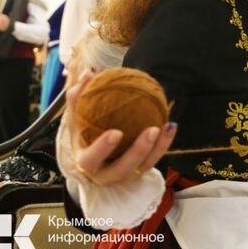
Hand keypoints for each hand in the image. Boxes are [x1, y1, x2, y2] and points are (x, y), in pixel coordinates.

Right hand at [67, 71, 177, 185]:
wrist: (94, 158)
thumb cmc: (83, 134)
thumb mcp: (76, 119)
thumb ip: (78, 97)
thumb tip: (88, 73)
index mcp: (85, 162)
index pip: (90, 159)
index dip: (103, 149)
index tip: (116, 132)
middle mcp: (105, 174)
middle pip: (122, 168)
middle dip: (138, 152)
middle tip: (151, 130)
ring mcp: (125, 175)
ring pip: (143, 166)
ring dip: (157, 148)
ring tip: (165, 126)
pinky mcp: (140, 171)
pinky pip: (155, 159)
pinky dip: (164, 144)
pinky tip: (171, 125)